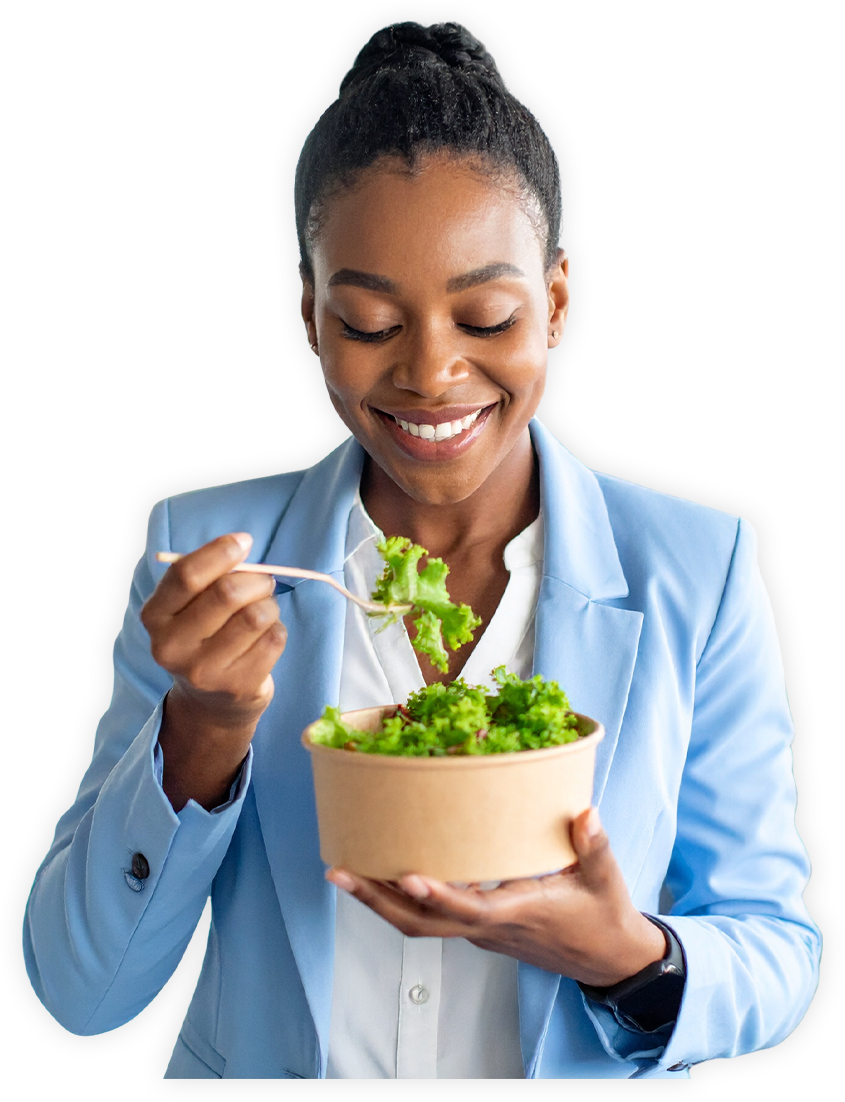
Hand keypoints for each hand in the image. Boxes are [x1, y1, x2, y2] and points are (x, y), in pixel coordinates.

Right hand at [140, 532, 286, 809]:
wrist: (212, 703)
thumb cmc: (205, 637)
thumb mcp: (190, 607)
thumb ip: (207, 577)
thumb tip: (240, 546)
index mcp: (155, 617)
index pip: (186, 575)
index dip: (220, 552)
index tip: (243, 541)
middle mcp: (172, 647)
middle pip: (227, 593)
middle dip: (255, 580)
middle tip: (263, 582)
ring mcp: (204, 672)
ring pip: (256, 616)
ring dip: (269, 605)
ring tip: (264, 611)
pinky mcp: (238, 687)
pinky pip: (274, 639)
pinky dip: (277, 629)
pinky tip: (265, 637)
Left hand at [326, 808, 665, 986]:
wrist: (608, 960)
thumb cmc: (604, 916)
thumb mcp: (606, 879)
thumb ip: (593, 845)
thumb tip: (584, 813)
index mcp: (518, 912)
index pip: (469, 911)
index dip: (437, 897)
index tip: (405, 877)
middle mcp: (489, 926)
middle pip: (422, 924)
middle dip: (377, 900)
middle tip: (339, 872)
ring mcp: (480, 930)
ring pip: (420, 924)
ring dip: (380, 900)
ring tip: (344, 869)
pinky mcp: (479, 926)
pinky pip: (432, 917)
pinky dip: (402, 898)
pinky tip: (384, 871)